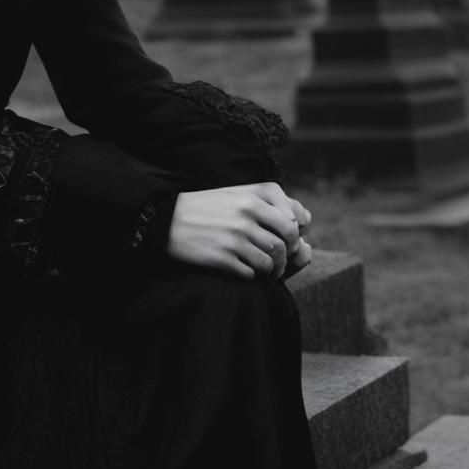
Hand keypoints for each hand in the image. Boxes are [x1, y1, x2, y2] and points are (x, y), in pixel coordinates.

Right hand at [166, 182, 312, 279]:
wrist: (167, 218)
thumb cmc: (207, 207)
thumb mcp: (236, 194)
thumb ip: (266, 201)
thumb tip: (301, 218)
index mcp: (252, 195)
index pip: (292, 217)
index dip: (297, 232)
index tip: (291, 239)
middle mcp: (246, 213)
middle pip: (287, 240)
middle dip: (289, 253)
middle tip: (283, 259)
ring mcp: (235, 236)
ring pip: (272, 259)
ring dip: (273, 269)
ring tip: (266, 269)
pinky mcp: (224, 257)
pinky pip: (252, 273)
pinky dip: (252, 275)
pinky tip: (244, 270)